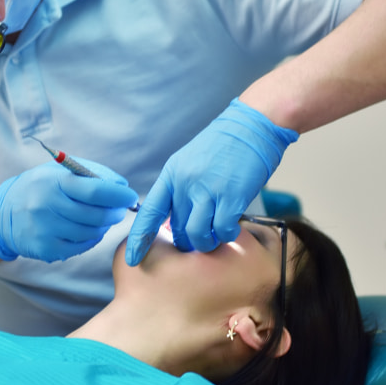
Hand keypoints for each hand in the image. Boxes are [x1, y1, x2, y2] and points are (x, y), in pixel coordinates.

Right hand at [0, 158, 138, 261]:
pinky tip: (86, 228)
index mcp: (54, 182)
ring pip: (92, 232)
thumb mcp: (61, 171)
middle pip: (97, 215)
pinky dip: (91, 237)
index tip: (130, 196)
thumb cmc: (41, 187)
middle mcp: (48, 206)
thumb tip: (122, 187)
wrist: (5, 213)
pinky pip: (82, 246)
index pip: (95, 191)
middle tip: (119, 208)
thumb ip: (93, 173)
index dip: (118, 195)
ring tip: (100, 217)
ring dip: (104, 225)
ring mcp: (46, 230)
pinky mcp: (47, 249)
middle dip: (115, 212)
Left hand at [125, 99, 297, 264]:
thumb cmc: (225, 145)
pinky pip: (223, 230)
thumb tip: (179, 219)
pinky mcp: (231, 196)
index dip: (139, 238)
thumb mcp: (192, 163)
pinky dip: (227, 234)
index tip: (133, 258)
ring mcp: (207, 190)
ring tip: (217, 234)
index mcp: (173, 174)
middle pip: (177, 230)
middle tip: (200, 239)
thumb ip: (182, 189)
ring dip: (208, 242)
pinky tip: (232, 225)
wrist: (252, 126)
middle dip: (187, 241)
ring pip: (198, 235)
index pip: (149, 212)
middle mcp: (185, 183)